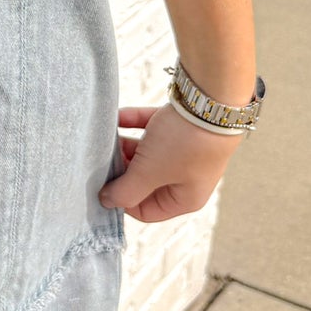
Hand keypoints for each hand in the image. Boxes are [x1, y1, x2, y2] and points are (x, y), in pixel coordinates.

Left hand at [98, 102, 243, 223]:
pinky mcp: (180, 125)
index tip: (102, 185)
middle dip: (121, 169)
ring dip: (124, 145)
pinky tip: (117, 117)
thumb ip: (126, 191)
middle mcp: (186, 177)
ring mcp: (184, 150)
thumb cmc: (185, 144)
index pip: (146, 211)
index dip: (122, 200)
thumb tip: (107, 201)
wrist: (211, 99)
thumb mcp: (150, 173)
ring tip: (106, 138)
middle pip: (142, 180)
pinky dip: (132, 122)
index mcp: (185, 198)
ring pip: (145, 153)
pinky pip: (149, 127)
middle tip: (99, 158)